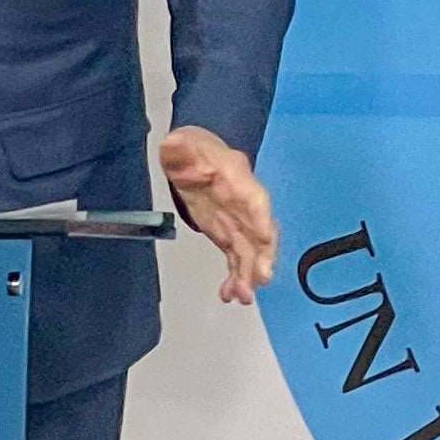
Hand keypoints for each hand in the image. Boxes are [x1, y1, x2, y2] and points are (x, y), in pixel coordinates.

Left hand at [157, 125, 276, 305]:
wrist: (196, 159)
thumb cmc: (196, 152)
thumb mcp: (183, 146)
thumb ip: (180, 149)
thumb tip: (173, 144)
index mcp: (237, 179)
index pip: (254, 198)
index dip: (261, 218)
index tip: (266, 235)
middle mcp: (243, 204)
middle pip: (260, 231)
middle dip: (263, 255)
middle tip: (261, 277)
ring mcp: (238, 223)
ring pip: (250, 251)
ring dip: (248, 275)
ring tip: (243, 295)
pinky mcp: (229, 235)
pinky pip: (237, 260)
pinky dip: (235, 278)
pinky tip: (229, 294)